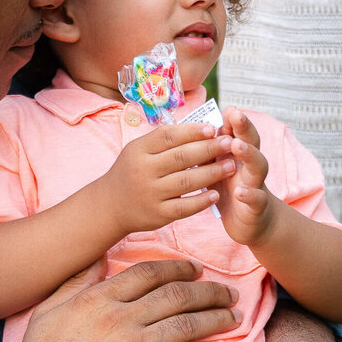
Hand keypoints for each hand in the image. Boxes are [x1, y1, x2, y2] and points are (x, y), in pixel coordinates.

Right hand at [4, 257, 239, 341]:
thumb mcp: (49, 312)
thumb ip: (77, 282)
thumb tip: (99, 257)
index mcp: (98, 299)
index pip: (149, 274)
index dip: (179, 269)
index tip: (197, 270)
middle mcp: (120, 319)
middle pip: (176, 296)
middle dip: (208, 291)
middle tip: (228, 293)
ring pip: (186, 326)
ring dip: (215, 319)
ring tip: (233, 317)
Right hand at [100, 116, 235, 235]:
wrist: (110, 206)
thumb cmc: (132, 172)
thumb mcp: (138, 150)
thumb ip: (164, 140)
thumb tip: (201, 126)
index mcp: (139, 150)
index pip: (168, 136)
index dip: (192, 131)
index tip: (213, 128)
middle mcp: (143, 171)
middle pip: (181, 157)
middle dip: (209, 149)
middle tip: (229, 143)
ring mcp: (150, 194)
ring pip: (186, 182)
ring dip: (212, 173)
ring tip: (230, 166)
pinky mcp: (158, 214)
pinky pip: (184, 207)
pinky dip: (201, 201)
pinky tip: (216, 194)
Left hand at [212, 109, 274, 244]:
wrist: (250, 221)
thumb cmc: (229, 189)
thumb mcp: (216, 167)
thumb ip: (209, 149)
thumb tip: (191, 126)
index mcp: (239, 154)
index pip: (237, 131)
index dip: (233, 119)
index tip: (227, 107)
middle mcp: (250, 165)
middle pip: (252, 141)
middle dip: (244, 127)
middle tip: (236, 114)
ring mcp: (256, 184)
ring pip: (258, 166)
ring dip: (248, 154)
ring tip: (236, 146)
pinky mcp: (257, 206)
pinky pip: (256, 198)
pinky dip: (249, 194)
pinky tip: (240, 192)